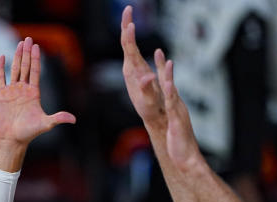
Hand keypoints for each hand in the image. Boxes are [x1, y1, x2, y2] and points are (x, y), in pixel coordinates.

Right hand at [0, 38, 75, 148]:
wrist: (13, 140)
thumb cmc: (29, 133)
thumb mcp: (45, 124)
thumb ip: (58, 118)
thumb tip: (74, 120)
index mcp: (34, 93)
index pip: (35, 72)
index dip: (35, 59)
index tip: (36, 46)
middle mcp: (24, 89)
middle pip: (25, 67)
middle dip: (26, 53)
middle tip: (28, 39)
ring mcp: (12, 91)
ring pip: (14, 70)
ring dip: (16, 57)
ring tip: (19, 44)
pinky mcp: (2, 95)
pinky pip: (1, 78)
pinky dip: (0, 68)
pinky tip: (2, 57)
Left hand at [121, 5, 165, 127]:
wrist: (150, 115)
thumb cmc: (150, 109)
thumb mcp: (149, 100)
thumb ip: (147, 88)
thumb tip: (148, 76)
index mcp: (132, 71)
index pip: (129, 49)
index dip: (129, 35)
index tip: (131, 23)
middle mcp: (130, 67)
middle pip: (126, 42)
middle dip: (126, 24)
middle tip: (128, 8)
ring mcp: (133, 68)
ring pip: (129, 45)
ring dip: (128, 29)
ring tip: (128, 15)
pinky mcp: (138, 69)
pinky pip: (135, 50)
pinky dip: (133, 39)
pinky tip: (132, 32)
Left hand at [157, 57, 203, 173]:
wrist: (186, 158)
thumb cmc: (178, 143)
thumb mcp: (173, 125)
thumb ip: (172, 115)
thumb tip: (170, 108)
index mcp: (174, 106)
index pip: (167, 86)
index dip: (163, 72)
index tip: (160, 56)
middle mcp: (177, 107)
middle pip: (169, 83)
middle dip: (164, 67)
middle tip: (159, 51)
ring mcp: (178, 113)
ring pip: (172, 92)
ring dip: (169, 77)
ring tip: (166, 62)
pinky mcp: (177, 121)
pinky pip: (172, 106)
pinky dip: (171, 95)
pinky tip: (168, 85)